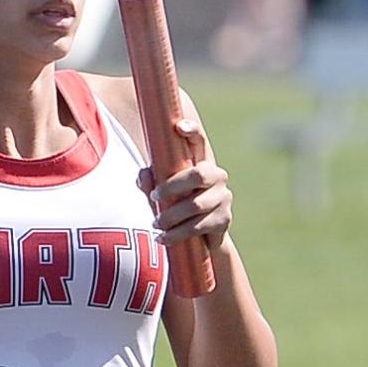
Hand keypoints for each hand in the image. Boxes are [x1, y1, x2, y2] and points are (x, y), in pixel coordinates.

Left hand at [137, 119, 232, 249]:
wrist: (201, 240)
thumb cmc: (177, 208)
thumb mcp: (160, 194)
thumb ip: (150, 183)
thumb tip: (143, 175)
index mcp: (201, 162)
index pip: (199, 141)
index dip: (192, 131)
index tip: (178, 127)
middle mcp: (217, 175)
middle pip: (198, 175)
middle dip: (172, 187)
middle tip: (154, 197)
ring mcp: (223, 197)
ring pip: (195, 205)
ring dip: (171, 216)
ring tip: (155, 224)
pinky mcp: (224, 219)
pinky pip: (198, 226)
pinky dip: (177, 234)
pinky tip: (163, 238)